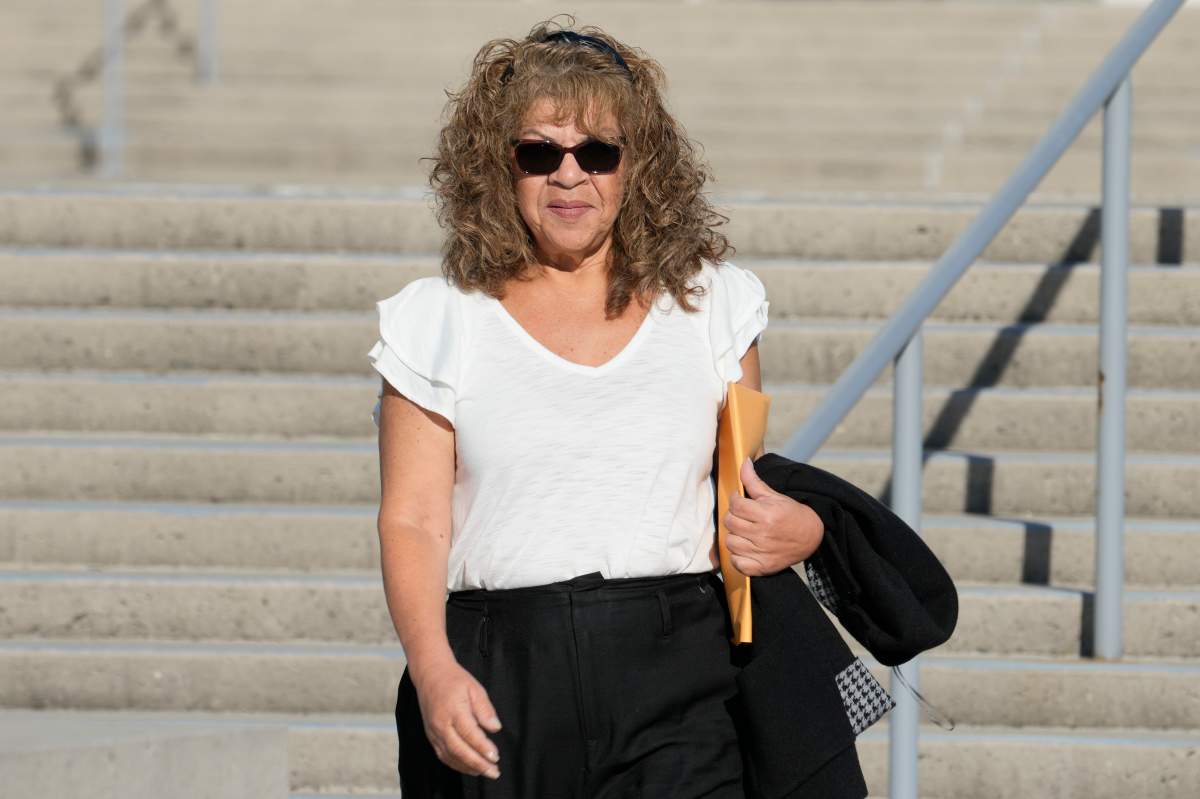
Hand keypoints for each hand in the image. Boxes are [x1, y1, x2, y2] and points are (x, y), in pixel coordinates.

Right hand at [412, 658, 502, 778]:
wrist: (430, 674)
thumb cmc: (454, 680)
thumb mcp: (475, 688)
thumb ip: (485, 709)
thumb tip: (495, 728)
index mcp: (453, 710)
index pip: (469, 734)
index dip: (483, 747)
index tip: (495, 756)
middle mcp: (441, 724)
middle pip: (459, 749)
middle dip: (478, 763)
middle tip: (494, 771)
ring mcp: (433, 731)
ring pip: (450, 756)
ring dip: (468, 767)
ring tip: (485, 772)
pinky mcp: (431, 736)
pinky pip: (442, 755)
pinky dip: (456, 764)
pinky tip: (469, 767)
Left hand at [724, 456, 823, 575]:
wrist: (811, 537)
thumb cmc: (791, 514)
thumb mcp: (774, 496)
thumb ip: (754, 481)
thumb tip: (744, 463)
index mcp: (766, 515)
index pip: (736, 505)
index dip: (735, 500)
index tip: (740, 501)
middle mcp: (763, 535)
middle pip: (730, 523)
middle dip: (733, 516)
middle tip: (742, 516)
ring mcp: (762, 553)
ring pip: (730, 542)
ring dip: (734, 536)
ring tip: (743, 531)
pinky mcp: (762, 567)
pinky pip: (737, 563)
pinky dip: (738, 557)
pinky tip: (745, 548)